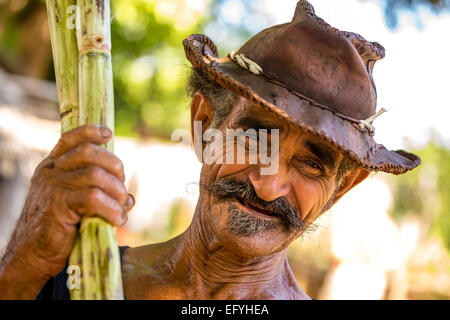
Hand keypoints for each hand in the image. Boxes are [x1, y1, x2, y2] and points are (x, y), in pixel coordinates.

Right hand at [0, 124, 133, 297]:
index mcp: (52, 167)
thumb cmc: (59, 230)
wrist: (32, 257)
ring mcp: (52, 187)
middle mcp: (51, 172)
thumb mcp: (74, 203)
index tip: (108, 134)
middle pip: (90, 153)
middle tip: (122, 191)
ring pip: (96, 175)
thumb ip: (95, 191)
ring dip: (117, 193)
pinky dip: (112, 209)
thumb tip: (129, 196)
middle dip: (115, 168)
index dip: (91, 132)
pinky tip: (117, 220)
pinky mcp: (58, 206)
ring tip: (122, 209)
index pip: (71, 138)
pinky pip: (94, 198)